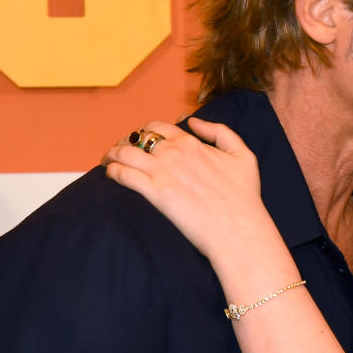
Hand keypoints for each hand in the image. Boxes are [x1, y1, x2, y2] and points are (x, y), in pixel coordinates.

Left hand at [103, 118, 273, 260]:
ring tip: (108, 162)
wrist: (239, 229)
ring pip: (124, 153)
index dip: (146, 132)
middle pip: (136, 138)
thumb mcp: (244, 156)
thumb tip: (194, 122)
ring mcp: (163, 172)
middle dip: (125, 142)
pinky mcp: (155, 193)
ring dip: (112, 155)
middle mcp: (175, 153)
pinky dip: (113, 172)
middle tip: (120, 152)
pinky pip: (124, 175)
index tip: (141, 141)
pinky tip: (111, 176)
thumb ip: (221, 133)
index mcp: (192, 143)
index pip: (159, 127)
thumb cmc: (244, 197)